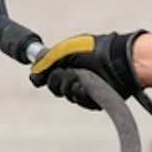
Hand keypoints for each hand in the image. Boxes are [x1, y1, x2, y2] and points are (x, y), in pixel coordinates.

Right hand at [29, 31, 144, 110]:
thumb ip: (47, 60)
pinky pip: (81, 101)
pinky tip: (87, 86)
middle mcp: (76, 76)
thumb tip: (33, 74)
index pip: (49, 75)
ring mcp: (85, 88)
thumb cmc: (95, 51)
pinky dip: (81, 93)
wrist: (118, 61)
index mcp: (69, 63)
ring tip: (81, 76)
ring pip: (67, 95)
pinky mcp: (94, 99)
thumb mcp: (66, 50)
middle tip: (68, 72)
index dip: (45, 76)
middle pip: (55, 87)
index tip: (40, 77)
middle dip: (59, 80)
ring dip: (71, 85)